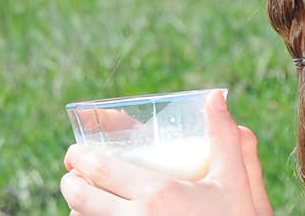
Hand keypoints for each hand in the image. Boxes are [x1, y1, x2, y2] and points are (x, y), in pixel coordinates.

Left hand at [59, 90, 271, 215]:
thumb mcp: (234, 184)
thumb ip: (224, 141)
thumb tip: (215, 98)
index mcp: (157, 195)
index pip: (97, 171)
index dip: (78, 160)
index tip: (75, 154)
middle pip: (78, 199)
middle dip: (71, 184)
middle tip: (75, 176)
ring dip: (80, 210)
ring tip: (89, 200)